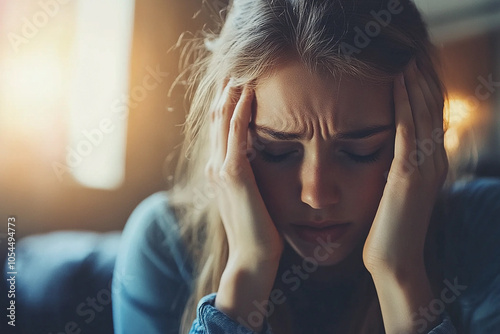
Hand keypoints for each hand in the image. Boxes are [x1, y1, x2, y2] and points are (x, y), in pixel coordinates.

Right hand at [206, 79, 282, 329]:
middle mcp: (214, 165)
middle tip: (236, 67)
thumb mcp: (251, 199)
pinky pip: (236, 133)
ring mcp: (221, 168)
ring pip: (223, 119)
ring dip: (232, 93)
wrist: (252, 257)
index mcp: (219, 171)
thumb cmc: (258, 230)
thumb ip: (248, 178)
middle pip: (217, 118)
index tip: (238, 83)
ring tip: (242, 70)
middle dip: (226, 91)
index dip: (227, 103)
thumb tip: (258, 164)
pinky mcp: (234, 174)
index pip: (221, 129)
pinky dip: (240, 110)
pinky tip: (249, 92)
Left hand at [362, 60, 447, 276]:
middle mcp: (433, 160)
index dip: (422, 88)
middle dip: (421, 78)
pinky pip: (407, 130)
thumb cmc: (388, 227)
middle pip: (431, 108)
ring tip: (405, 57)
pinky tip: (397, 83)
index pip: (429, 115)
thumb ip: (399, 166)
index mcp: (430, 163)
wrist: (393, 260)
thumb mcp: (396, 190)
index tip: (410, 64)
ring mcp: (423, 167)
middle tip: (410, 51)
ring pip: (422, 113)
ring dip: (414, 83)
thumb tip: (393, 146)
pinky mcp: (408, 175)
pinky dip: (403, 103)